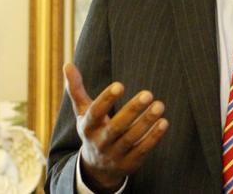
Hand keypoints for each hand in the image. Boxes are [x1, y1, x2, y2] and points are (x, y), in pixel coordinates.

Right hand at [64, 63, 168, 192]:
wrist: (97, 168)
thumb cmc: (93, 130)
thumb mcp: (83, 112)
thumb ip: (77, 89)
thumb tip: (68, 64)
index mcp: (87, 127)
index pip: (95, 113)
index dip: (106, 100)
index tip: (120, 85)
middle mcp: (99, 142)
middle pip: (115, 127)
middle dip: (132, 110)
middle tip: (148, 93)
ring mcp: (114, 155)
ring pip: (131, 139)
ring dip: (146, 122)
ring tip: (159, 105)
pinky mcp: (129, 164)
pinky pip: (142, 150)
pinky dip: (153, 137)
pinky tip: (164, 122)